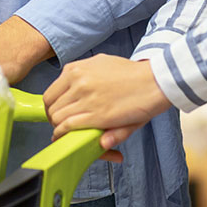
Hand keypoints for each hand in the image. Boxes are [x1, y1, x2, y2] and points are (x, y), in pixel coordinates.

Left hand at [44, 56, 171, 153]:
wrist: (155, 81)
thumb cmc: (132, 75)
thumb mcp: (105, 68)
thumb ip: (87, 80)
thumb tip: (75, 94)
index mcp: (76, 69)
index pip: (51, 92)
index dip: (54, 107)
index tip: (60, 114)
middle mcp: (77, 80)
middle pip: (51, 106)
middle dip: (54, 118)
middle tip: (63, 126)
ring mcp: (85, 97)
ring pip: (57, 117)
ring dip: (59, 128)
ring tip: (68, 133)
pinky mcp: (95, 114)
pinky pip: (67, 126)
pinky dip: (63, 134)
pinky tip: (68, 138)